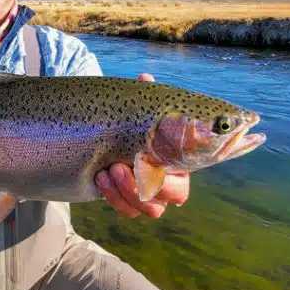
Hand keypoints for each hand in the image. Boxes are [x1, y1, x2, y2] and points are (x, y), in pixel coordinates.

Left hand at [94, 73, 190, 218]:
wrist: (100, 137)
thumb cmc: (126, 122)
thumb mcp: (133, 109)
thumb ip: (143, 97)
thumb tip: (145, 79)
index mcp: (177, 157)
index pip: (190, 173)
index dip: (174, 176)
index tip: (153, 158)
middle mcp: (168, 179)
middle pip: (175, 195)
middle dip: (150, 185)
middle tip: (121, 166)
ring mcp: (148, 195)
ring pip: (150, 209)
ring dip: (127, 191)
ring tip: (107, 170)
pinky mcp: (128, 202)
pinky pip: (129, 211)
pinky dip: (114, 197)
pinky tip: (100, 178)